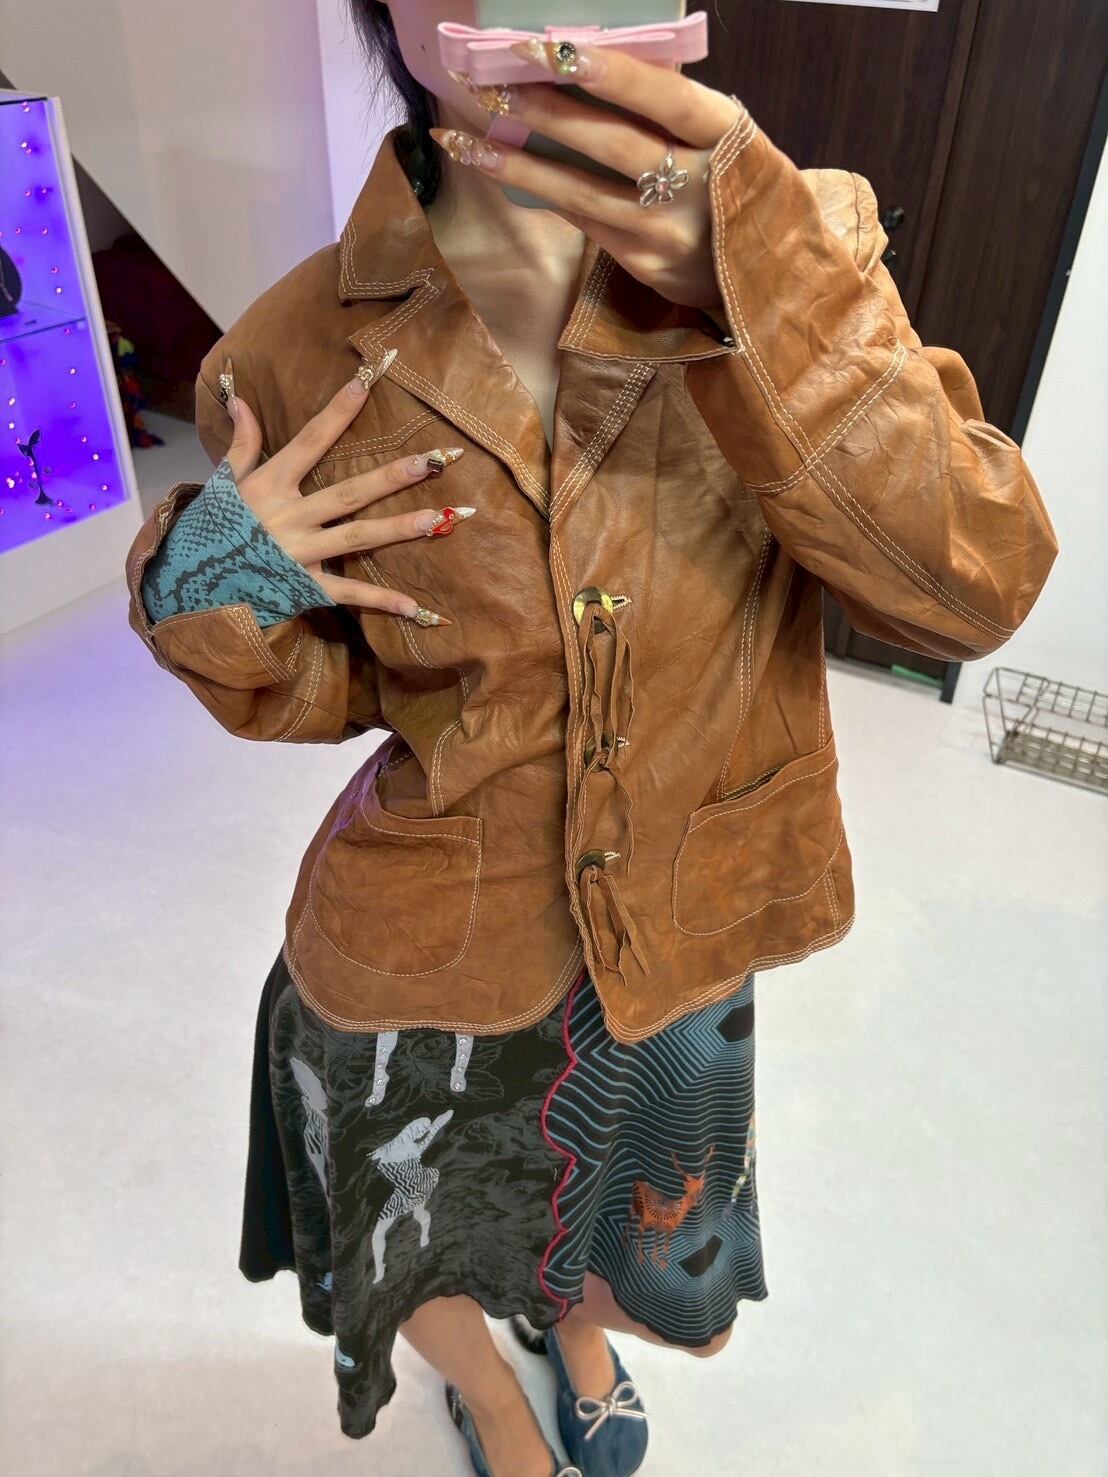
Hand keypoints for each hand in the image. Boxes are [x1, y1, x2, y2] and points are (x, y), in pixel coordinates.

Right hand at [222, 361, 473, 625]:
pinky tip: (415, 606)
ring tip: (438, 518)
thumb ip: (241, 444)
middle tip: (434, 460)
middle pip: (348, 493)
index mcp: (270, 485)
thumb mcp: (223, 483)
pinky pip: (348, 594)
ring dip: (398, 529)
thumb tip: (240, 400)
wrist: (188, 583)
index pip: (309, 441)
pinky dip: (380, 601)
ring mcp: (299, 553)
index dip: (336, 412)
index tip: (366, 383)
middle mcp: (289, 517)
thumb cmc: (210, 530)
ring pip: (357, 538)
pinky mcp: (303, 587)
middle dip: (391, 476)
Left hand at [433, 42, 741, 311]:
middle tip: (495, 83)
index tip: (556, 48)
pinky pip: (582, 219)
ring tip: (466, 137)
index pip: (667, 97)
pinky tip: (496, 168)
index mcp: (727, 138)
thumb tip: (588, 64)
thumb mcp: (723, 138)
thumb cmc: (734, 183)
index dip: (612, 73)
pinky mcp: (644, 264)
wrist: (767, 272)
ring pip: (585, 192)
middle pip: (616, 144)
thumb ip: (672, 109)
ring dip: (521, 162)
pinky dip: (538, 190)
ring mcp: (668, 232)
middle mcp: (700, 188)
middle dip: (550, 110)